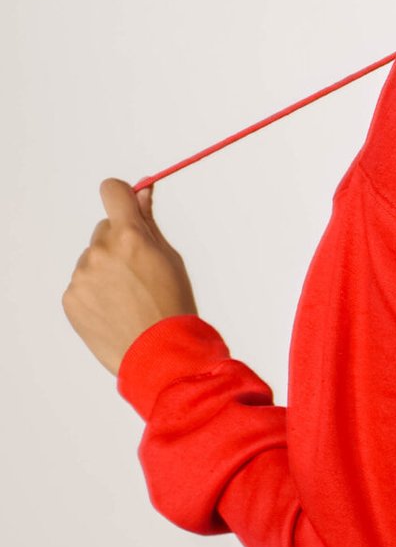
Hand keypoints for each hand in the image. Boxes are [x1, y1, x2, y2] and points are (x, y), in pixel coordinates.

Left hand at [63, 180, 197, 374]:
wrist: (160, 355)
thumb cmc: (173, 308)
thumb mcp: (170, 260)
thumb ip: (149, 224)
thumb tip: (142, 192)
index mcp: (130, 236)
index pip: (112, 191)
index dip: (121, 196)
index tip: (128, 208)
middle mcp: (101, 251)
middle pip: (104, 230)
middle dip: (119, 244)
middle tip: (140, 274)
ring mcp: (82, 275)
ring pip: (92, 259)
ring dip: (106, 271)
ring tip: (129, 300)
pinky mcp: (71, 298)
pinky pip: (82, 284)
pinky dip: (95, 293)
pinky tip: (115, 311)